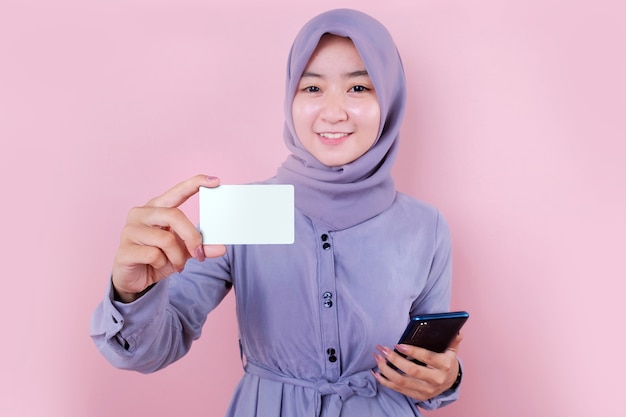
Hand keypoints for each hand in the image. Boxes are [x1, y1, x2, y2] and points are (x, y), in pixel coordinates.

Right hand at [111, 175, 226, 301]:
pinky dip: (162, 264)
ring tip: (176, 264)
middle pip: (175, 215)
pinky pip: (153, 255)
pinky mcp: (124, 250)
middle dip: (192, 237)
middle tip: (198, 254)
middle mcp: (141, 214)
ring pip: (166, 239)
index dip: (195, 184)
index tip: (216, 181)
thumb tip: (222, 248)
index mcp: (156, 208)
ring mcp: (130, 230)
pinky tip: (156, 266)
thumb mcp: (183, 251)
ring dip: (177, 257)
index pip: (177, 191)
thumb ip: (200, 246)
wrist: (135, 279)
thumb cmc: (158, 258)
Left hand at [372, 333, 462, 400]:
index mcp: (445, 366)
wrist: (450, 382)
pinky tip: (376, 372)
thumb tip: (457, 331)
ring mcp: (426, 390)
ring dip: (386, 370)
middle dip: (394, 359)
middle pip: (411, 371)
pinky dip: (385, 381)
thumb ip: (453, 339)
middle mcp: (436, 380)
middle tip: (382, 349)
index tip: (397, 345)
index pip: (427, 357)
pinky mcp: (418, 396)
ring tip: (377, 358)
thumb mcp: (452, 350)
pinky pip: (398, 390)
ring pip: (402, 382)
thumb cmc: (447, 361)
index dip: (412, 351)